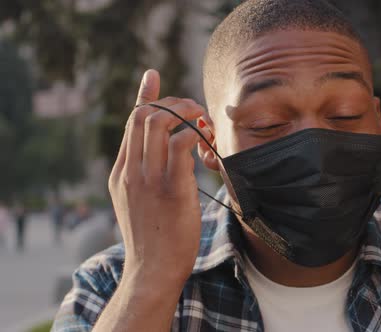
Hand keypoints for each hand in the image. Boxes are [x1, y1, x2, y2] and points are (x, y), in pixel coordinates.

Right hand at [108, 69, 208, 285]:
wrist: (151, 271)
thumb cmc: (152, 239)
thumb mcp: (136, 204)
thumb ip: (142, 178)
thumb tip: (162, 159)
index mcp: (121, 173)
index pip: (130, 123)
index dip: (145, 97)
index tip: (152, 76)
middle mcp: (130, 171)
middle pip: (143, 115)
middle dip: (172, 103)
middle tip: (194, 109)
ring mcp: (148, 178)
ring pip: (160, 122)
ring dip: (186, 113)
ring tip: (203, 121)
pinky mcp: (171, 189)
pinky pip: (182, 144)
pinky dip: (196, 135)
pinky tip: (207, 144)